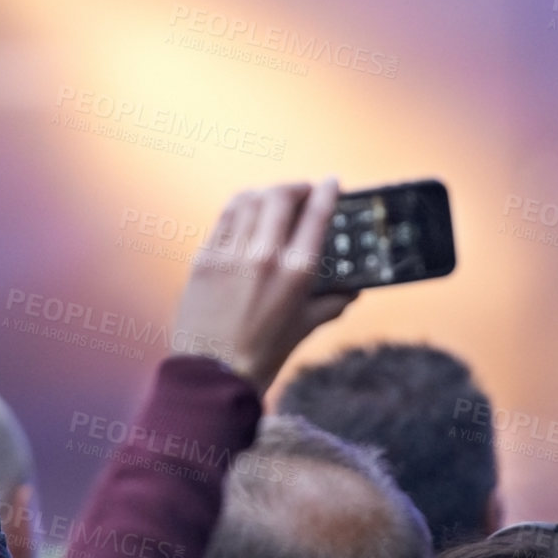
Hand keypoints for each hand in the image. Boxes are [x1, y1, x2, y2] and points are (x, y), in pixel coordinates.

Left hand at [170, 179, 355, 392]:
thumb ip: (333, 303)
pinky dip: (240, 209)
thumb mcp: (306, 328)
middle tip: (302, 192)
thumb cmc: (264, 355)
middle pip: (281, 196)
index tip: (331, 182)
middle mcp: (264, 256)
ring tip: (273, 199)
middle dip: (296, 187)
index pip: (317, 214)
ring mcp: (230, 254)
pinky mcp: (204, 258)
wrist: (214, 374)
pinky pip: (225, 218)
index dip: (327, 191)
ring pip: (249, 199)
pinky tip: (246, 214)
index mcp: (296, 273)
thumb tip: (353, 290)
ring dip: (266, 193)